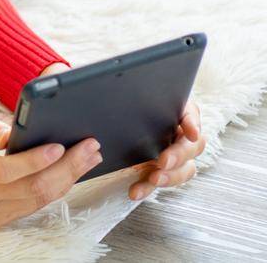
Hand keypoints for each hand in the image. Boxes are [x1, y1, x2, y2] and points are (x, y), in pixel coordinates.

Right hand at [0, 97, 101, 228]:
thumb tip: (11, 135)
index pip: (4, 171)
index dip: (34, 161)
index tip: (59, 145)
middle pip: (30, 188)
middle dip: (66, 167)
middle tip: (90, 146)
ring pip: (40, 199)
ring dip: (70, 177)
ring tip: (90, 155)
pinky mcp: (1, 216)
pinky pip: (38, 203)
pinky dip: (60, 186)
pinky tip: (74, 169)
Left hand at [40, 63, 205, 201]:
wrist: (96, 114)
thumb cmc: (105, 96)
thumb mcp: (102, 85)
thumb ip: (100, 82)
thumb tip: (74, 76)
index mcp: (170, 106)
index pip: (190, 111)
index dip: (192, 121)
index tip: (189, 130)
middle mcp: (174, 130)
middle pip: (192, 144)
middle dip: (179, 154)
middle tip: (162, 160)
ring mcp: (169, 151)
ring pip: (184, 167)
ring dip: (171, 175)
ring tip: (153, 178)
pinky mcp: (156, 168)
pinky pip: (159, 181)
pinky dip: (148, 187)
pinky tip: (135, 190)